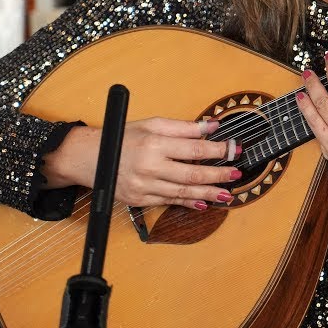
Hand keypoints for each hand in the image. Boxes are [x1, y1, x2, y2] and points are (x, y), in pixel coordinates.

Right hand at [114, 117, 242, 209]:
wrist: (92, 158)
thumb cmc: (124, 138)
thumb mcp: (153, 125)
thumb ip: (183, 127)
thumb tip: (211, 126)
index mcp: (155, 144)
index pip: (195, 148)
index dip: (218, 150)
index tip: (234, 150)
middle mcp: (150, 167)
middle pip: (192, 173)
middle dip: (218, 175)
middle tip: (236, 174)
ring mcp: (145, 186)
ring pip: (184, 192)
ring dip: (208, 193)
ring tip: (226, 193)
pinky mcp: (140, 199)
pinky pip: (170, 202)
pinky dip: (188, 203)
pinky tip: (203, 203)